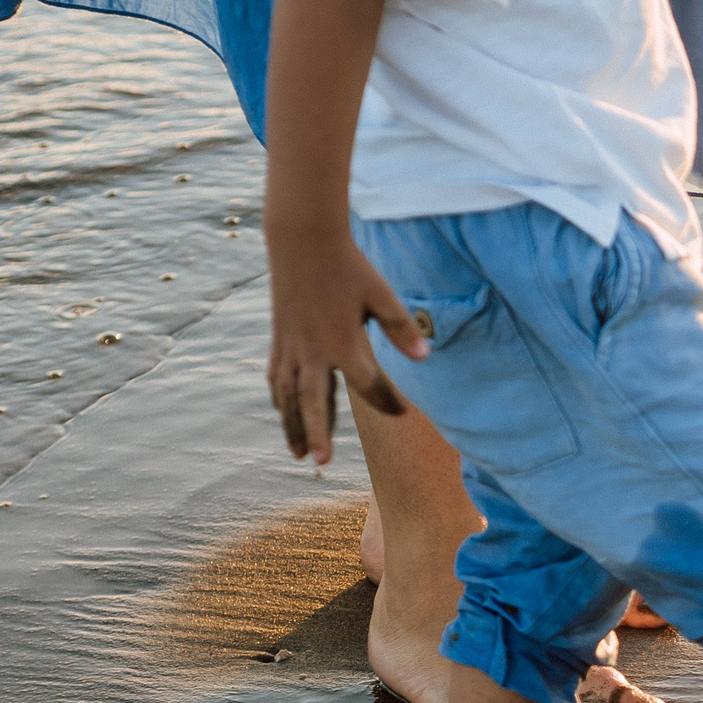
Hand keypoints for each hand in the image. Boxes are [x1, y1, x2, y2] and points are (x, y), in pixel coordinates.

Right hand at [264, 231, 430, 464]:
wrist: (303, 240)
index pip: (367, 383)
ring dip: (292, 426)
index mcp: (341, 340)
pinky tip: (283, 414)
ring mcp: (291, 345)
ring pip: (288, 395)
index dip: (386, 400)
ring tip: (298, 455)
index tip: (403, 411)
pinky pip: (276, 377)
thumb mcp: (382, 294)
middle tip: (321, 463)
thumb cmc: (349, 267)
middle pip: (313, 400)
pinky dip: (280, 399)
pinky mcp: (280, 339)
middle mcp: (312, 349)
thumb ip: (402, 328)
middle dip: (318, 432)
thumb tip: (425, 357)